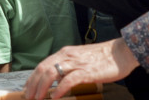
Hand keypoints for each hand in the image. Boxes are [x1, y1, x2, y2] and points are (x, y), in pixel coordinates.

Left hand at [25, 39, 139, 99]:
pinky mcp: (87, 71)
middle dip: (33, 84)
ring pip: (51, 73)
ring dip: (42, 87)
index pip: (42, 65)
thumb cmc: (102, 58)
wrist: (121, 52)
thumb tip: (57, 78)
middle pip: (43, 69)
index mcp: (65, 53)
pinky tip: (56, 97)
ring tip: (38, 99)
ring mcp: (77, 63)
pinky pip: (69, 80)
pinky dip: (60, 89)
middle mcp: (67, 56)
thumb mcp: (80, 59)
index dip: (32, 78)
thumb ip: (68, 67)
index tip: (27, 89)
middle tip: (29, 97)